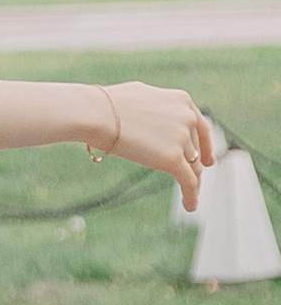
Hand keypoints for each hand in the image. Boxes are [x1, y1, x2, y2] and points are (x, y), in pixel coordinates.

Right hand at [92, 82, 214, 204]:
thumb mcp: (140, 97)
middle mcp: (187, 118)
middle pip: (196, 149)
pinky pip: (189, 182)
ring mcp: (182, 138)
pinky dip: (191, 196)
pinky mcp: (173, 159)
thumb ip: (155, 108)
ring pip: (193, 167)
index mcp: (181, 100)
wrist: (97, 114)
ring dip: (191, 182)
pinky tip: (190, 206)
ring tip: (190, 196)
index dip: (206, 145)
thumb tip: (150, 118)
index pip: (200, 127)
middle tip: (193, 177)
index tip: (207, 160)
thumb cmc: (107, 105)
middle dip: (195, 164)